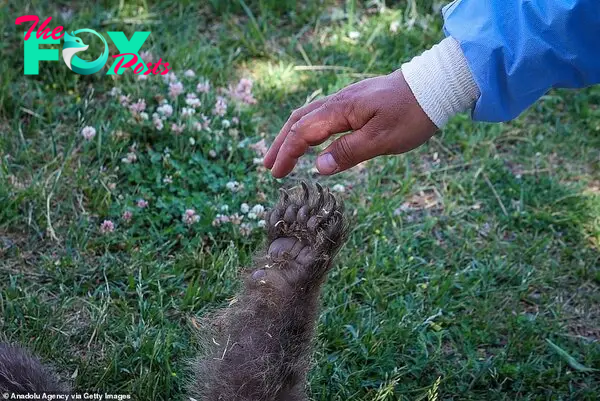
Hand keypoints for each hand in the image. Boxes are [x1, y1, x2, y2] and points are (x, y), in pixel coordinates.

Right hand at [264, 69, 438, 177]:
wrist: (434, 86)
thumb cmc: (411, 114)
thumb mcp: (381, 140)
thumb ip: (348, 152)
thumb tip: (318, 167)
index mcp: (340, 111)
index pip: (302, 133)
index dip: (287, 154)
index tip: (276, 174)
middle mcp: (337, 102)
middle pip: (298, 121)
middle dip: (281, 144)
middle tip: (268, 165)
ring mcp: (346, 100)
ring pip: (308, 116)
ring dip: (291, 135)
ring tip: (282, 153)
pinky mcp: (356, 102)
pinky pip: (321, 114)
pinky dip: (307, 128)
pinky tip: (311, 138)